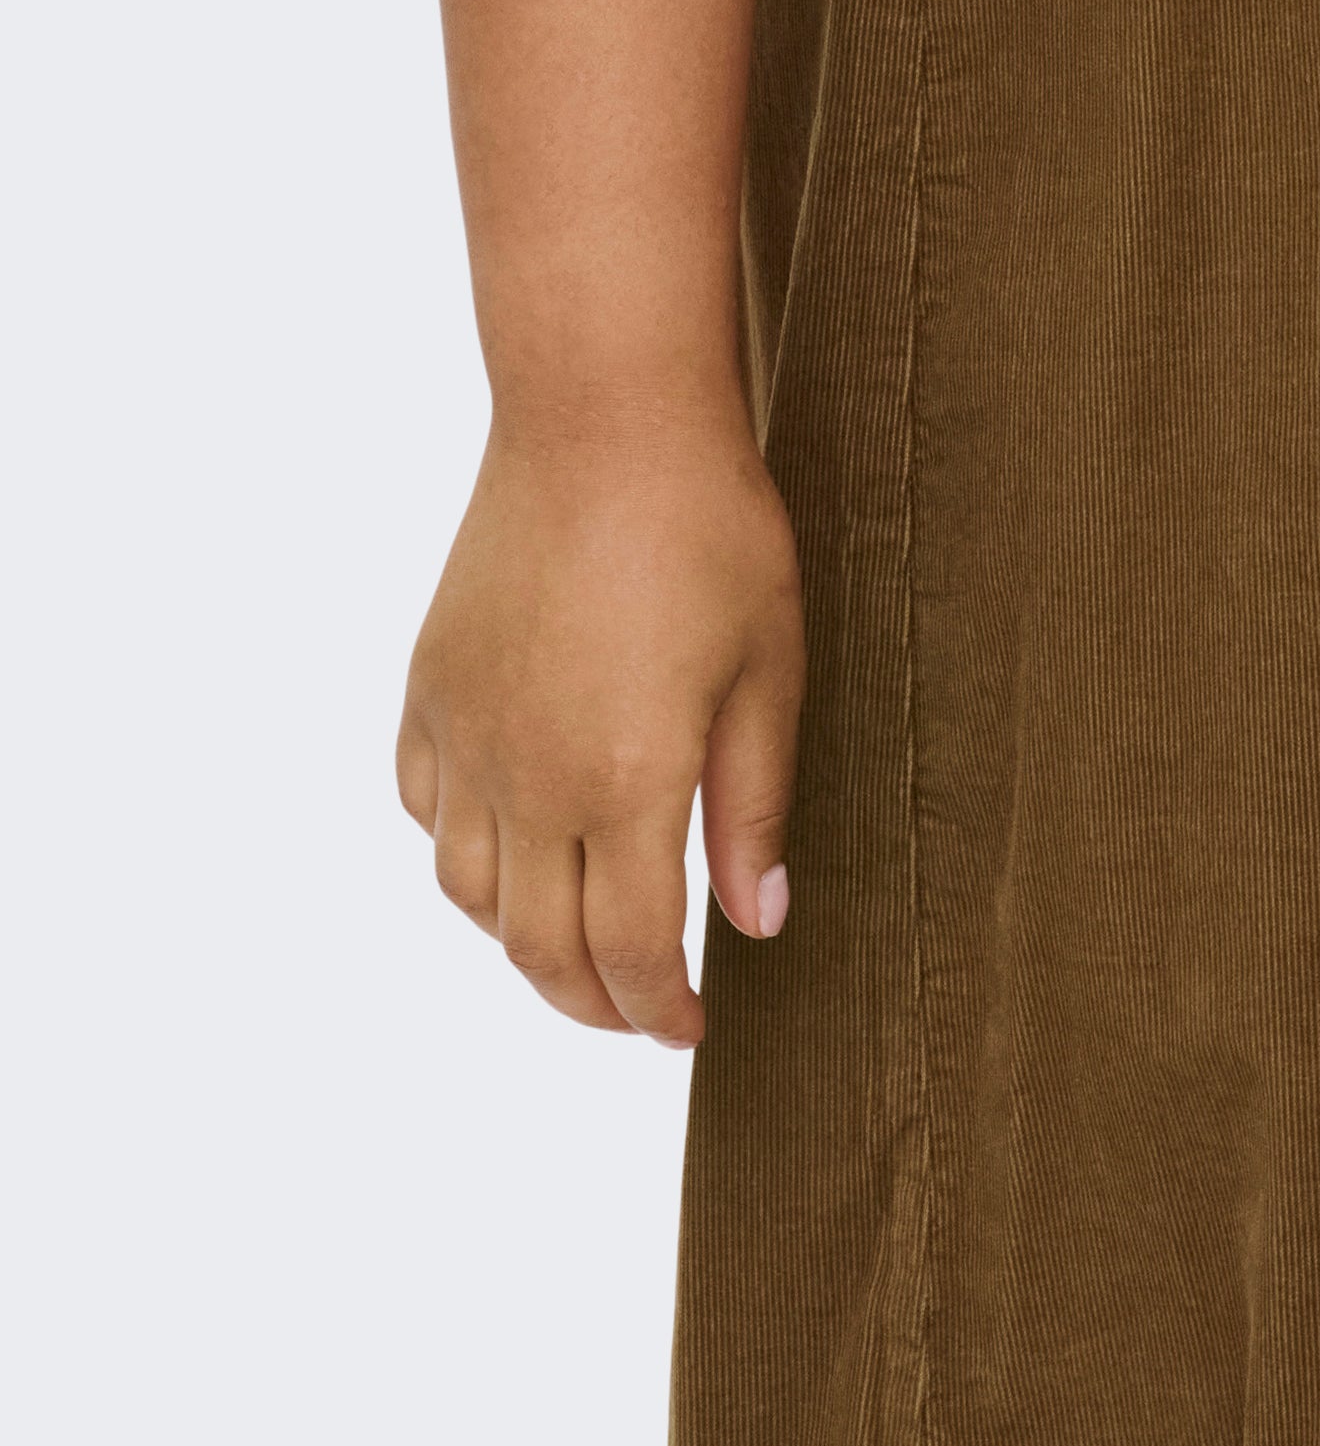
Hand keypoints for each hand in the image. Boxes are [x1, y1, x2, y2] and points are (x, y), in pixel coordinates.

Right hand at [395, 411, 804, 1043]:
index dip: (659, 1010)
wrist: (603, 417)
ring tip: (579, 939)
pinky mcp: (429, 688)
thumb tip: (759, 924)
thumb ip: (755, 805)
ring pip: (468, 893)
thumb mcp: (769, 667)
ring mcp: (465, 735)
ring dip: (521, 939)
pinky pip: (424, 808)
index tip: (689, 1028)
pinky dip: (461, 852)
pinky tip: (508, 842)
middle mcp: (526, 780)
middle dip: (593, 1002)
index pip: (629, 952)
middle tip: (641, 1011)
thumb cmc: (710, 528)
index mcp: (621, 784)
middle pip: (539, 947)